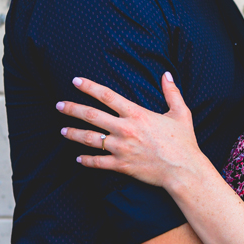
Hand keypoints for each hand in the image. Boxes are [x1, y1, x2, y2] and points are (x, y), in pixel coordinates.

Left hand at [58, 73, 207, 189]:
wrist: (183, 170)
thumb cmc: (184, 142)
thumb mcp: (180, 113)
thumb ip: (172, 92)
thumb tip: (166, 74)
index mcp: (136, 114)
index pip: (107, 95)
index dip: (89, 87)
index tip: (75, 81)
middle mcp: (125, 129)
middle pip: (91, 115)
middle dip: (72, 109)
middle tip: (59, 105)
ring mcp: (121, 148)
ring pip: (90, 139)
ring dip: (74, 134)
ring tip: (62, 130)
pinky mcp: (122, 165)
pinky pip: (98, 162)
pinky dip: (86, 160)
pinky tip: (78, 158)